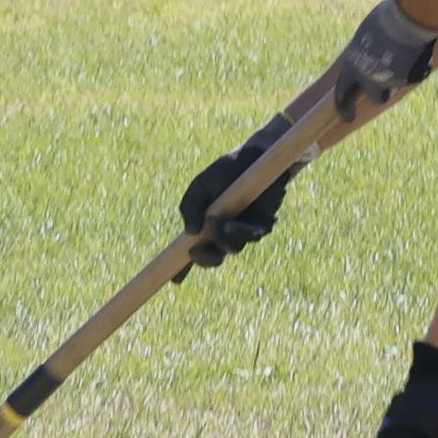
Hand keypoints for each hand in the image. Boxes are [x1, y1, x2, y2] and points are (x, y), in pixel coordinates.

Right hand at [177, 118, 299, 268]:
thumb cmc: (226, 170)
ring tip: (216, 223)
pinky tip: (231, 224)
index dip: (183, 267)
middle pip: (214, 257)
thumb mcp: (200, 187)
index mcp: (206, 224)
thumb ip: (190, 208)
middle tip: (195, 251)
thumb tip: (189, 234)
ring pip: (233, 249)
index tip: (174, 281)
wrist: (256, 156)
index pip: (193, 250)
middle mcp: (225, 231)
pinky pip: (252, 236)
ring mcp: (244, 229)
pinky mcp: (264, 223)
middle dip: (205, 259)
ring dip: (222, 240)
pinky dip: (241, 233)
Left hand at [323, 0, 437, 127]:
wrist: (408, 19)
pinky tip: (417, 50)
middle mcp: (371, 78)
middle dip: (380, 95)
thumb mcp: (365, 36)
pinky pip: (413, 75)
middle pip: (376, 98)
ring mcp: (392, 80)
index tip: (347, 117)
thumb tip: (367, 58)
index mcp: (353, 66)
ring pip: (396, 84)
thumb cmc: (383, 21)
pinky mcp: (412, 78)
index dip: (344, 106)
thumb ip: (364, 53)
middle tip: (385, 93)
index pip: (343, 92)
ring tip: (405, 55)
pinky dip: (415, 67)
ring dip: (400, 76)